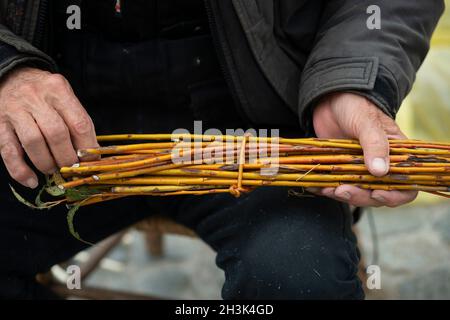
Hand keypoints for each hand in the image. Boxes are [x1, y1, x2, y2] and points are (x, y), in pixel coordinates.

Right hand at [0, 67, 98, 188]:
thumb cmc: (45, 94)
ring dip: (47, 163)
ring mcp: (15, 109)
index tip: (91, 163)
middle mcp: (36, 97)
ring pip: (34, 142)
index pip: (79, 123)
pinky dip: (20, 170)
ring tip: (53, 170)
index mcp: (59, 90)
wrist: (11, 76)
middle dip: (67, 158)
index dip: (88, 148)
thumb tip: (92, 155)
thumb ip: (77, 122)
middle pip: (57, 134)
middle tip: (71, 169)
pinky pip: (9, 151)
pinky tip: (31, 180)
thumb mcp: (64, 97)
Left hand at [309, 92, 417, 206]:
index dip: (395, 196)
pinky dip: (326, 188)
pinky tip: (315, 186)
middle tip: (343, 190)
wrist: (331, 97)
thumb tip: (379, 171)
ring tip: (327, 189)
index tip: (377, 194)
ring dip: (342, 195)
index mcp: (396, 156)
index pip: (406, 185)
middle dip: (360, 197)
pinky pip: (336, 185)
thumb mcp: (366, 122)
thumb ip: (374, 145)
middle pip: (377, 194)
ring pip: (356, 193)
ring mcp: (359, 169)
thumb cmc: (355, 105)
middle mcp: (379, 166)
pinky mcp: (340, 169)